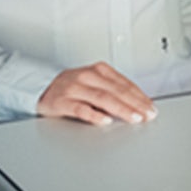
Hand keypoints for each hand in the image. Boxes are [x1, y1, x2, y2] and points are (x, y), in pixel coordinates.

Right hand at [37, 62, 156, 125]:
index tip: (151, 107)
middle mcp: (88, 76)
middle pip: (117, 91)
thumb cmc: (72, 87)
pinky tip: (105, 121)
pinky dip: (94, 115)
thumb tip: (137, 104)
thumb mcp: (94, 83)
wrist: (40, 88)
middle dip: (135, 104)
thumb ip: (113, 91)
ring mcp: (74, 88)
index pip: (125, 84)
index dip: (140, 96)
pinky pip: (80, 108)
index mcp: (99, 70)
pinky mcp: (61, 101)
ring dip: (121, 109)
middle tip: (147, 114)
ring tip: (134, 118)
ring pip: (102, 98)